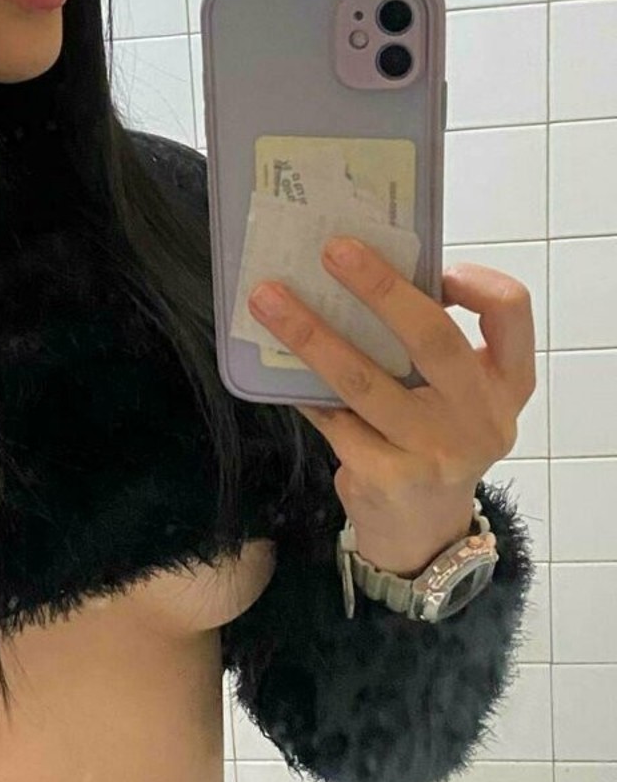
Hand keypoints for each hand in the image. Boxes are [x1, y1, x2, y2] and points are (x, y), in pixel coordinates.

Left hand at [247, 235, 535, 561]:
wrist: (423, 531)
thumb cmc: (433, 439)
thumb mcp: (456, 396)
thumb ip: (432, 347)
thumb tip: (361, 275)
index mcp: (505, 382)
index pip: (512, 312)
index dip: (478, 281)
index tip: (438, 268)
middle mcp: (479, 416)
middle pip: (433, 338)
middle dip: (381, 288)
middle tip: (334, 250)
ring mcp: (433, 451)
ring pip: (364, 379)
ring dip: (311, 335)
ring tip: (270, 300)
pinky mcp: (387, 476)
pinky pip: (333, 417)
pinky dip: (302, 387)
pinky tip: (275, 361)